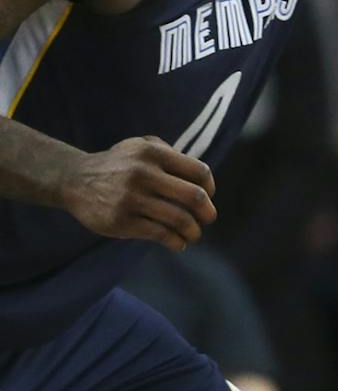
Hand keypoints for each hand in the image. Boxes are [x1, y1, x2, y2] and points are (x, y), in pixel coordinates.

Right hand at [62, 135, 216, 250]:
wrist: (75, 180)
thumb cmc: (119, 165)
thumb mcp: (141, 146)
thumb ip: (171, 154)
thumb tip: (202, 180)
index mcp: (153, 153)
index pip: (199, 172)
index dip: (209, 187)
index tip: (207, 197)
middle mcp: (143, 173)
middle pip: (195, 197)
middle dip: (208, 213)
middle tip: (208, 219)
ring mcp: (131, 198)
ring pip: (180, 219)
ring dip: (194, 231)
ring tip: (194, 235)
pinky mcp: (121, 221)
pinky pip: (160, 234)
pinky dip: (176, 242)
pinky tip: (178, 243)